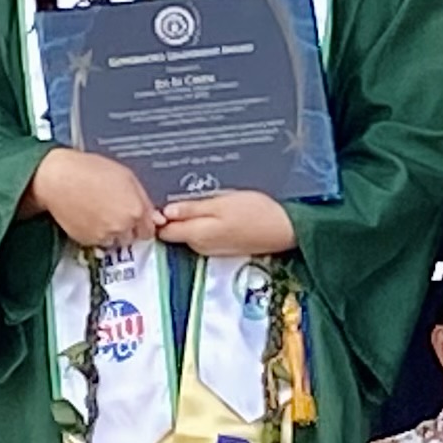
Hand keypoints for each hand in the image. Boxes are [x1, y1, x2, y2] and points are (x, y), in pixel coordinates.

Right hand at [29, 150, 159, 249]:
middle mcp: (122, 227)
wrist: (58, 179)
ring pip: (115, 242)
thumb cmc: (89, 171)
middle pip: (133, 238)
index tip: (136, 219)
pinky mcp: (87, 241)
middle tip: (114, 211)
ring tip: (99, 212)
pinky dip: (95, 233)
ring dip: (112, 232)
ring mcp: (104, 236)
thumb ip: (144, 200)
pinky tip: (89, 216)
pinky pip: (97, 242)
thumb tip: (157, 219)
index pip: (149, 231)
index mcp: (136, 210)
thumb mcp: (125, 176)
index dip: (142, 224)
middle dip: (127, 228)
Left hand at [156, 190, 297, 258]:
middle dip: (171, 216)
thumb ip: (192, 209)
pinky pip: (201, 234)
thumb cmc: (255, 212)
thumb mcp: (221, 203)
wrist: (284, 229)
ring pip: (187, 232)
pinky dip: (201, 223)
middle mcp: (199, 246)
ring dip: (187, 218)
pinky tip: (211, 210)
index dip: (158, 216)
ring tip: (196, 199)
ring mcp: (210, 248)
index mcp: (196, 235)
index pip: (164, 231)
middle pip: (174, 232)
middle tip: (178, 194)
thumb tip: (164, 213)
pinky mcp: (221, 246)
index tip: (160, 199)